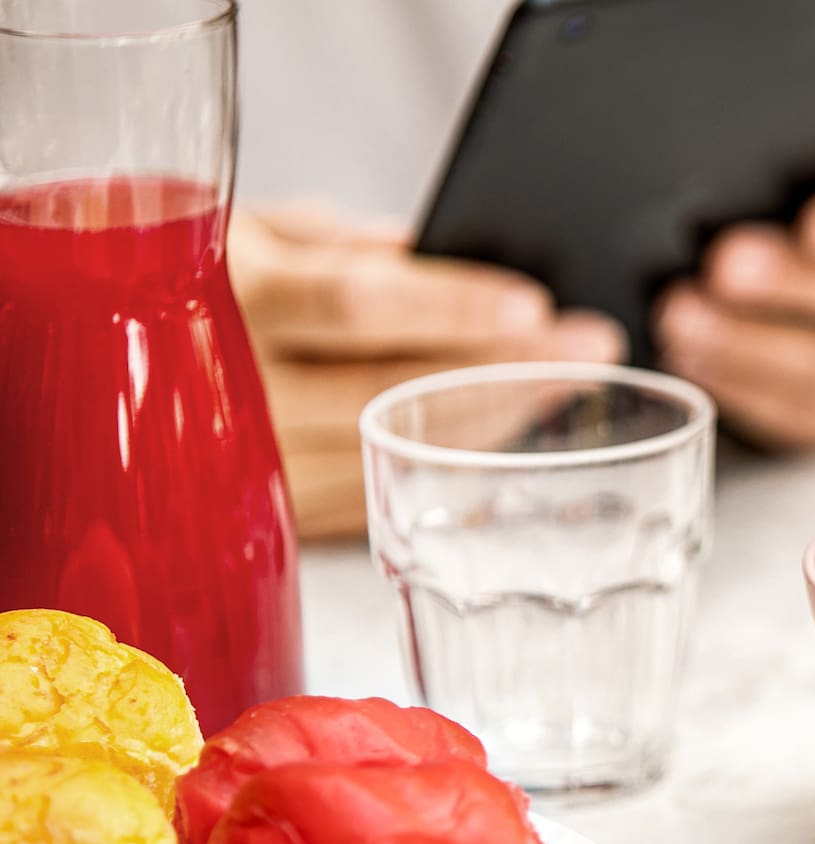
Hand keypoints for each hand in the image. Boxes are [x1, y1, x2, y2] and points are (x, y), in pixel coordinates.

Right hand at [231, 205, 624, 539]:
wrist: (99, 359)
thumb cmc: (201, 282)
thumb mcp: (259, 232)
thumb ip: (347, 244)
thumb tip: (441, 255)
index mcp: (234, 297)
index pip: (355, 306)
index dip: (450, 309)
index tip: (535, 307)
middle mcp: (237, 389)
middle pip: (390, 391)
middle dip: (504, 373)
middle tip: (591, 350)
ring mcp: (250, 464)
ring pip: (392, 455)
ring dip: (493, 426)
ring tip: (571, 388)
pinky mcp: (268, 516)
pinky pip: (373, 501)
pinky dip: (447, 477)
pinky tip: (512, 449)